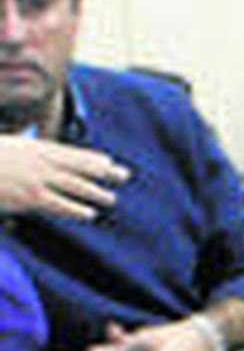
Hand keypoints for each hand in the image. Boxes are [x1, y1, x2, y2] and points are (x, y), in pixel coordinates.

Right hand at [0, 135, 127, 219]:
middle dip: (103, 172)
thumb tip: (30, 137)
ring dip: (95, 192)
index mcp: (34, 148)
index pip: (70, 153)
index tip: (108, 163)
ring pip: (74, 186)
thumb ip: (22, 142)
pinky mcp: (29, 198)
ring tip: (111, 198)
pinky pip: (58, 205)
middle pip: (79, 167)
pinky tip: (90, 213)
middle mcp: (40, 162)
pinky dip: (76, 209)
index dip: (91, 159)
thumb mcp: (7, 144)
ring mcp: (36, 180)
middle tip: (125, 175)